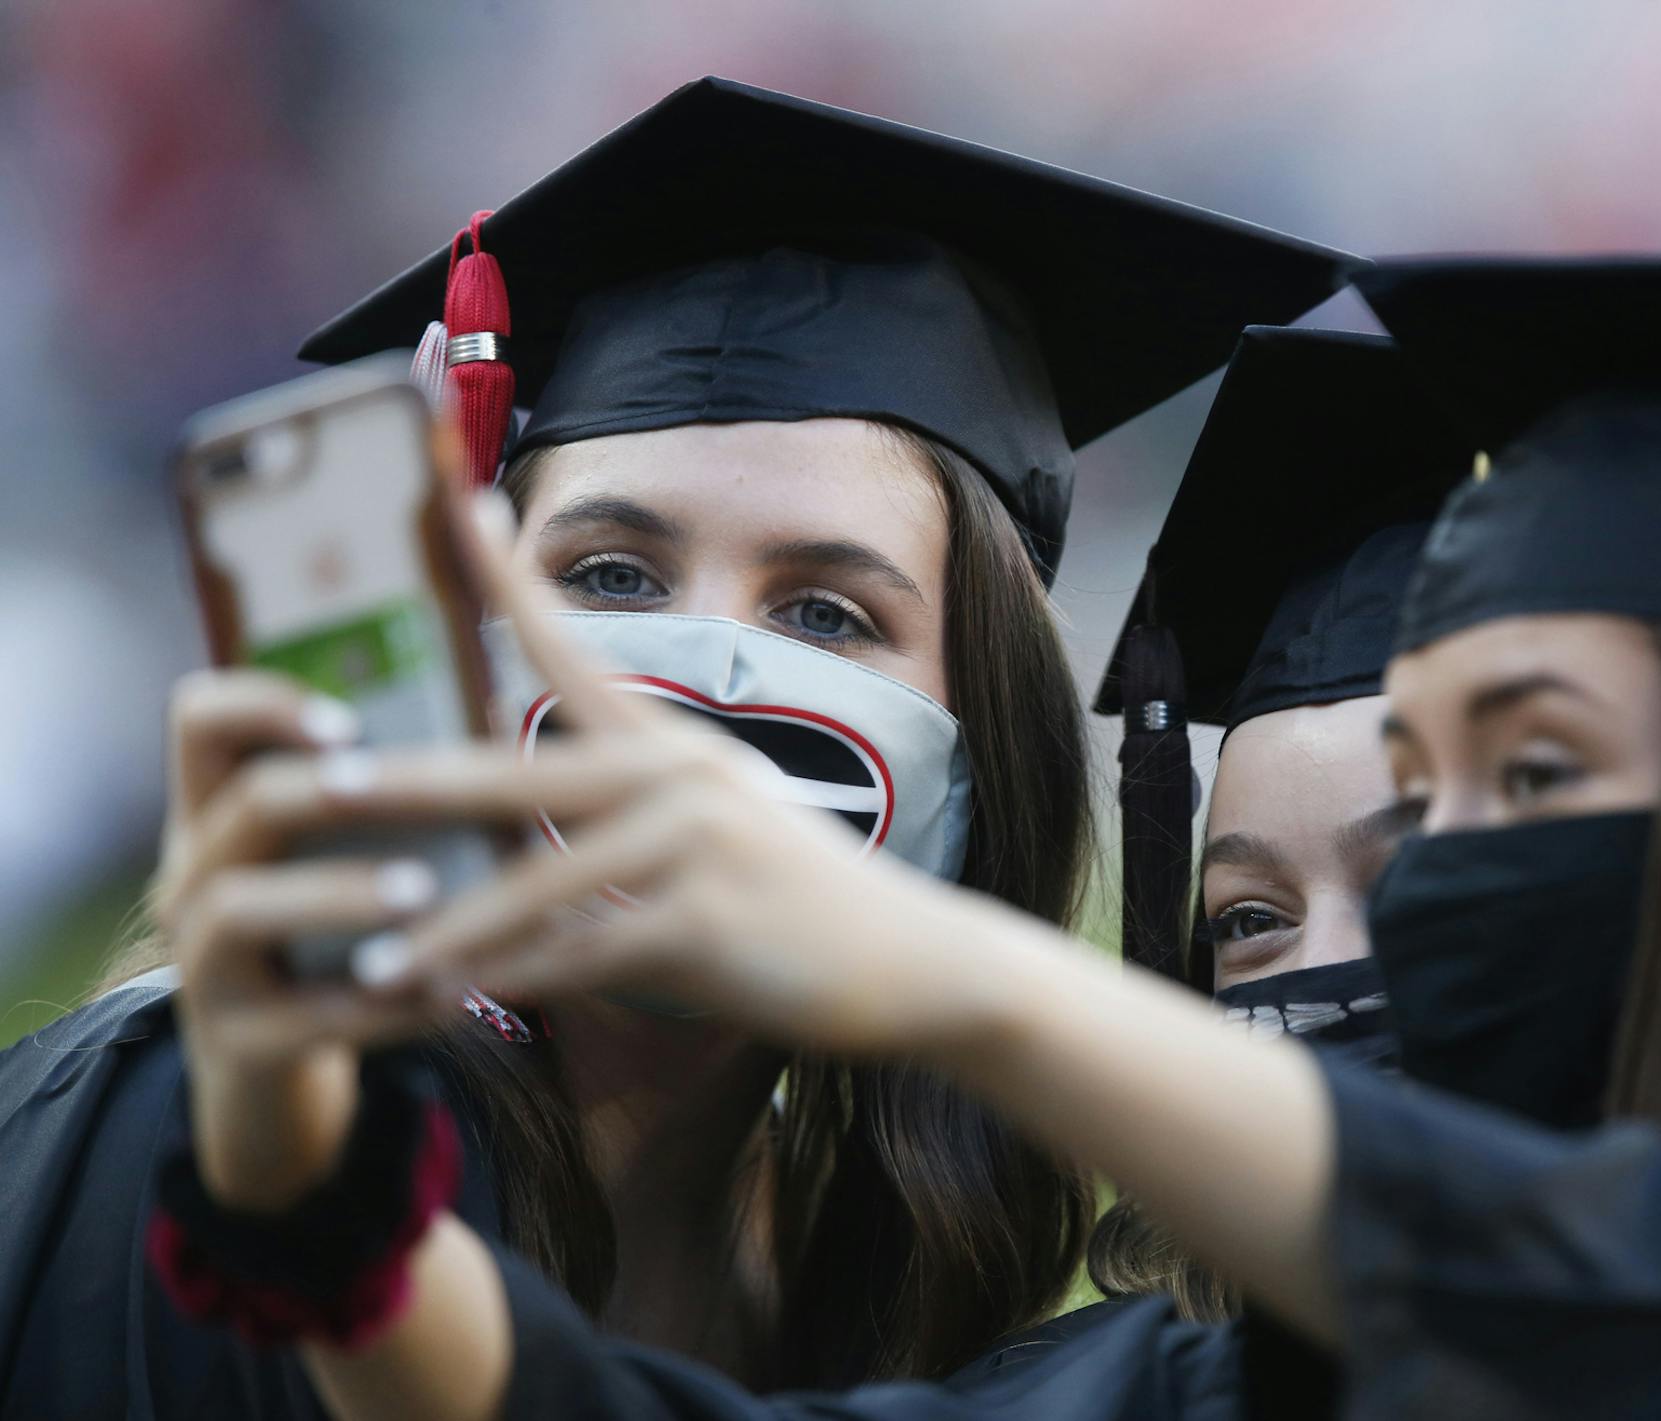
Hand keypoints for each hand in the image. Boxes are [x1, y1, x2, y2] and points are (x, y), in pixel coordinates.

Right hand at [158, 670, 447, 1210]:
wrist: (275, 1071)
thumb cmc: (333, 939)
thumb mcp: (343, 863)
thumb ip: (400, 806)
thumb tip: (514, 740)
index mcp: (221, 815)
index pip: (201, 721)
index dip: (263, 704)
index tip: (349, 718)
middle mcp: (193, 878)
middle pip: (240, 806)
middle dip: (320, 791)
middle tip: (391, 782)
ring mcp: (202, 964)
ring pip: (241, 908)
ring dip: (339, 893)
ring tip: (424, 891)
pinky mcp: (238, 1043)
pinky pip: (306, 1017)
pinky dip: (385, 1004)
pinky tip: (454, 992)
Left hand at [333, 495, 1015, 1058]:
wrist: (914, 959)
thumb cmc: (806, 900)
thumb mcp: (725, 822)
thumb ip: (636, 806)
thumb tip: (541, 810)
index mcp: (671, 744)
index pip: (570, 645)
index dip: (505, 572)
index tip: (453, 499)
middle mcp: (676, 775)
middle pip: (512, 770)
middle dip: (406, 784)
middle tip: (314, 788)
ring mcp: (691, 845)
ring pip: (533, 883)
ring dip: (445, 933)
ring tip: (367, 966)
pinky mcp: (701, 922)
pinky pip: (576, 956)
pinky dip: (509, 988)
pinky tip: (454, 1012)